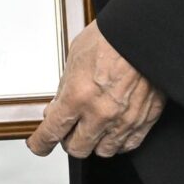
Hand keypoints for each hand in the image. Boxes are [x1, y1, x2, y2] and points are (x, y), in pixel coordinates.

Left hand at [28, 23, 164, 159]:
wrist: (144, 32)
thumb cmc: (112, 37)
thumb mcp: (75, 57)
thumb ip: (66, 86)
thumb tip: (58, 105)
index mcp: (78, 95)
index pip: (51, 133)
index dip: (40, 143)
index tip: (39, 145)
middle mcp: (100, 113)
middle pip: (76, 148)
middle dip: (68, 140)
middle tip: (69, 130)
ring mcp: (123, 119)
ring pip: (103, 151)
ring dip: (95, 142)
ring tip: (94, 127)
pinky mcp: (144, 119)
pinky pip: (128, 145)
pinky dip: (118, 141)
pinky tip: (114, 129)